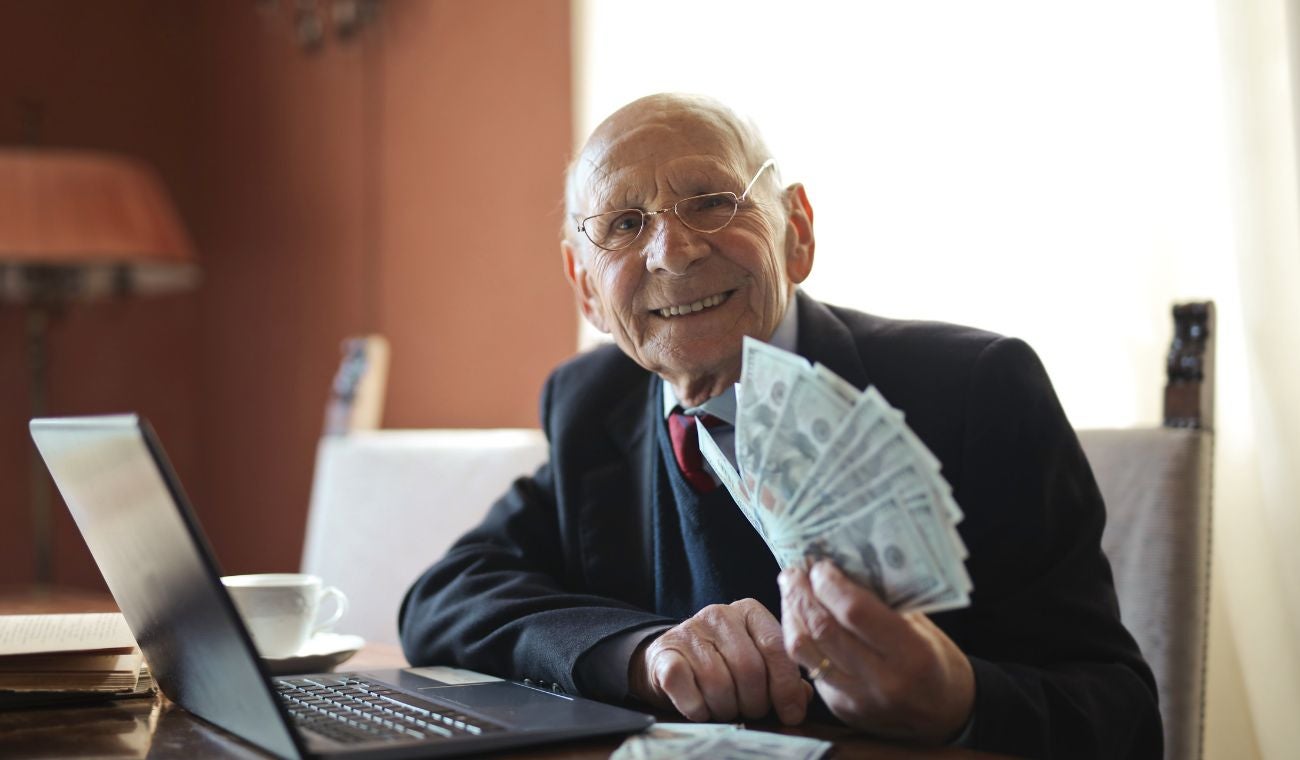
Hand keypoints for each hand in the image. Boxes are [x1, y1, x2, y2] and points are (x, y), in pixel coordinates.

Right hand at [628, 598, 812, 724]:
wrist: (670, 660)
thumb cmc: (723, 664)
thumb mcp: (757, 663)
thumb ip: (782, 676)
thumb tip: (803, 697)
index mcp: (749, 612)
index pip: (776, 647)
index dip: (786, 686)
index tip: (791, 714)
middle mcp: (719, 614)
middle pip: (749, 668)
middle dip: (755, 702)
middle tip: (751, 712)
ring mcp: (689, 630)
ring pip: (718, 682)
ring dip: (725, 708)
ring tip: (725, 709)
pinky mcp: (664, 652)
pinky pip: (686, 688)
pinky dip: (697, 708)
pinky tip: (701, 708)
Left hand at [779, 561, 974, 743]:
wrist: (944, 716)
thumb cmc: (936, 661)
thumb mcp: (922, 626)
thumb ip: (884, 601)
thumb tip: (841, 566)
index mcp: (910, 655)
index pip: (855, 611)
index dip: (830, 584)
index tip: (820, 565)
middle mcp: (881, 681)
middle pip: (822, 630)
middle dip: (802, 594)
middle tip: (794, 572)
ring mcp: (857, 698)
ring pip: (804, 651)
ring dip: (791, 615)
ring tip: (791, 591)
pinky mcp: (840, 708)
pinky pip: (809, 667)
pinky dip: (800, 637)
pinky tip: (800, 619)